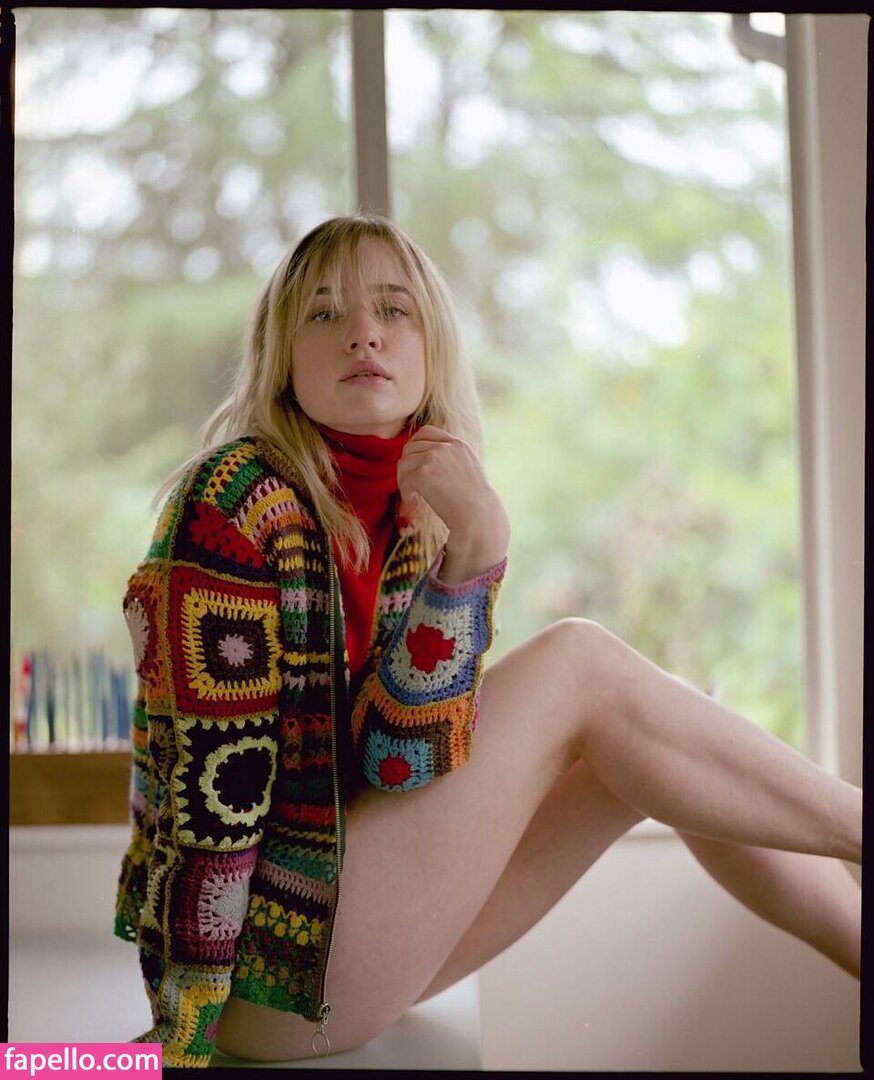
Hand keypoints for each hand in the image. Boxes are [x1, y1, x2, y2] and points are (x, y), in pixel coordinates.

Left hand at [397, 425, 509, 583]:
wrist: (478, 517)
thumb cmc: (475, 502)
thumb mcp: (468, 470)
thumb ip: (450, 460)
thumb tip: (425, 463)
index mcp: (458, 444)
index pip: (426, 432)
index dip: (415, 445)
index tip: (414, 463)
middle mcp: (445, 446)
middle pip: (410, 447)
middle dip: (407, 466)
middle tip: (411, 486)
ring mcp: (433, 458)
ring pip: (403, 463)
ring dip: (404, 481)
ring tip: (413, 497)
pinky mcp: (423, 473)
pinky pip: (404, 480)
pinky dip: (406, 494)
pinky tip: (414, 503)